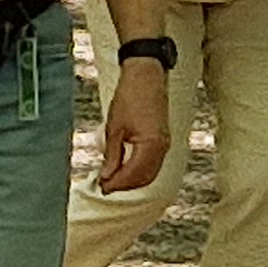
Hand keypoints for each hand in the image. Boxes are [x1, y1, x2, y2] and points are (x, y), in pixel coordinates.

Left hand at [94, 58, 170, 193]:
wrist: (145, 78)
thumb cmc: (129, 98)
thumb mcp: (114, 129)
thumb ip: (112, 155)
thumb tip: (107, 176)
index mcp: (151, 144)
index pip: (134, 174)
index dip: (117, 183)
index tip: (101, 188)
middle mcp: (162, 147)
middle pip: (145, 177)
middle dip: (125, 185)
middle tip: (104, 187)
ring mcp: (165, 144)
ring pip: (151, 172)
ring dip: (132, 179)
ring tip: (111, 180)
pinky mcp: (163, 140)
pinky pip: (153, 163)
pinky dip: (139, 170)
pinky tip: (123, 169)